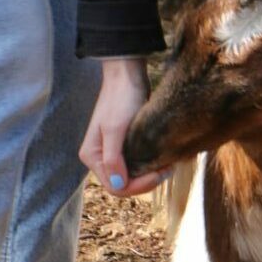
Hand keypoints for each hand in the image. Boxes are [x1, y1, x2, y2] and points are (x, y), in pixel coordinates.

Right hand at [80, 58, 165, 197]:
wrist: (127, 74)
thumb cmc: (121, 98)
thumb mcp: (116, 128)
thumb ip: (114, 158)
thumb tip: (118, 184)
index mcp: (92, 156)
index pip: (115, 187)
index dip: (137, 186)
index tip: (158, 174)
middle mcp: (100, 157)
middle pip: (123, 183)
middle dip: (145, 181)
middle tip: (168, 168)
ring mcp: (112, 152)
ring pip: (131, 175)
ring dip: (150, 174)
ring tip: (169, 163)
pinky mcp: (125, 144)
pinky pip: (136, 163)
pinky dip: (150, 164)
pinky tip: (164, 158)